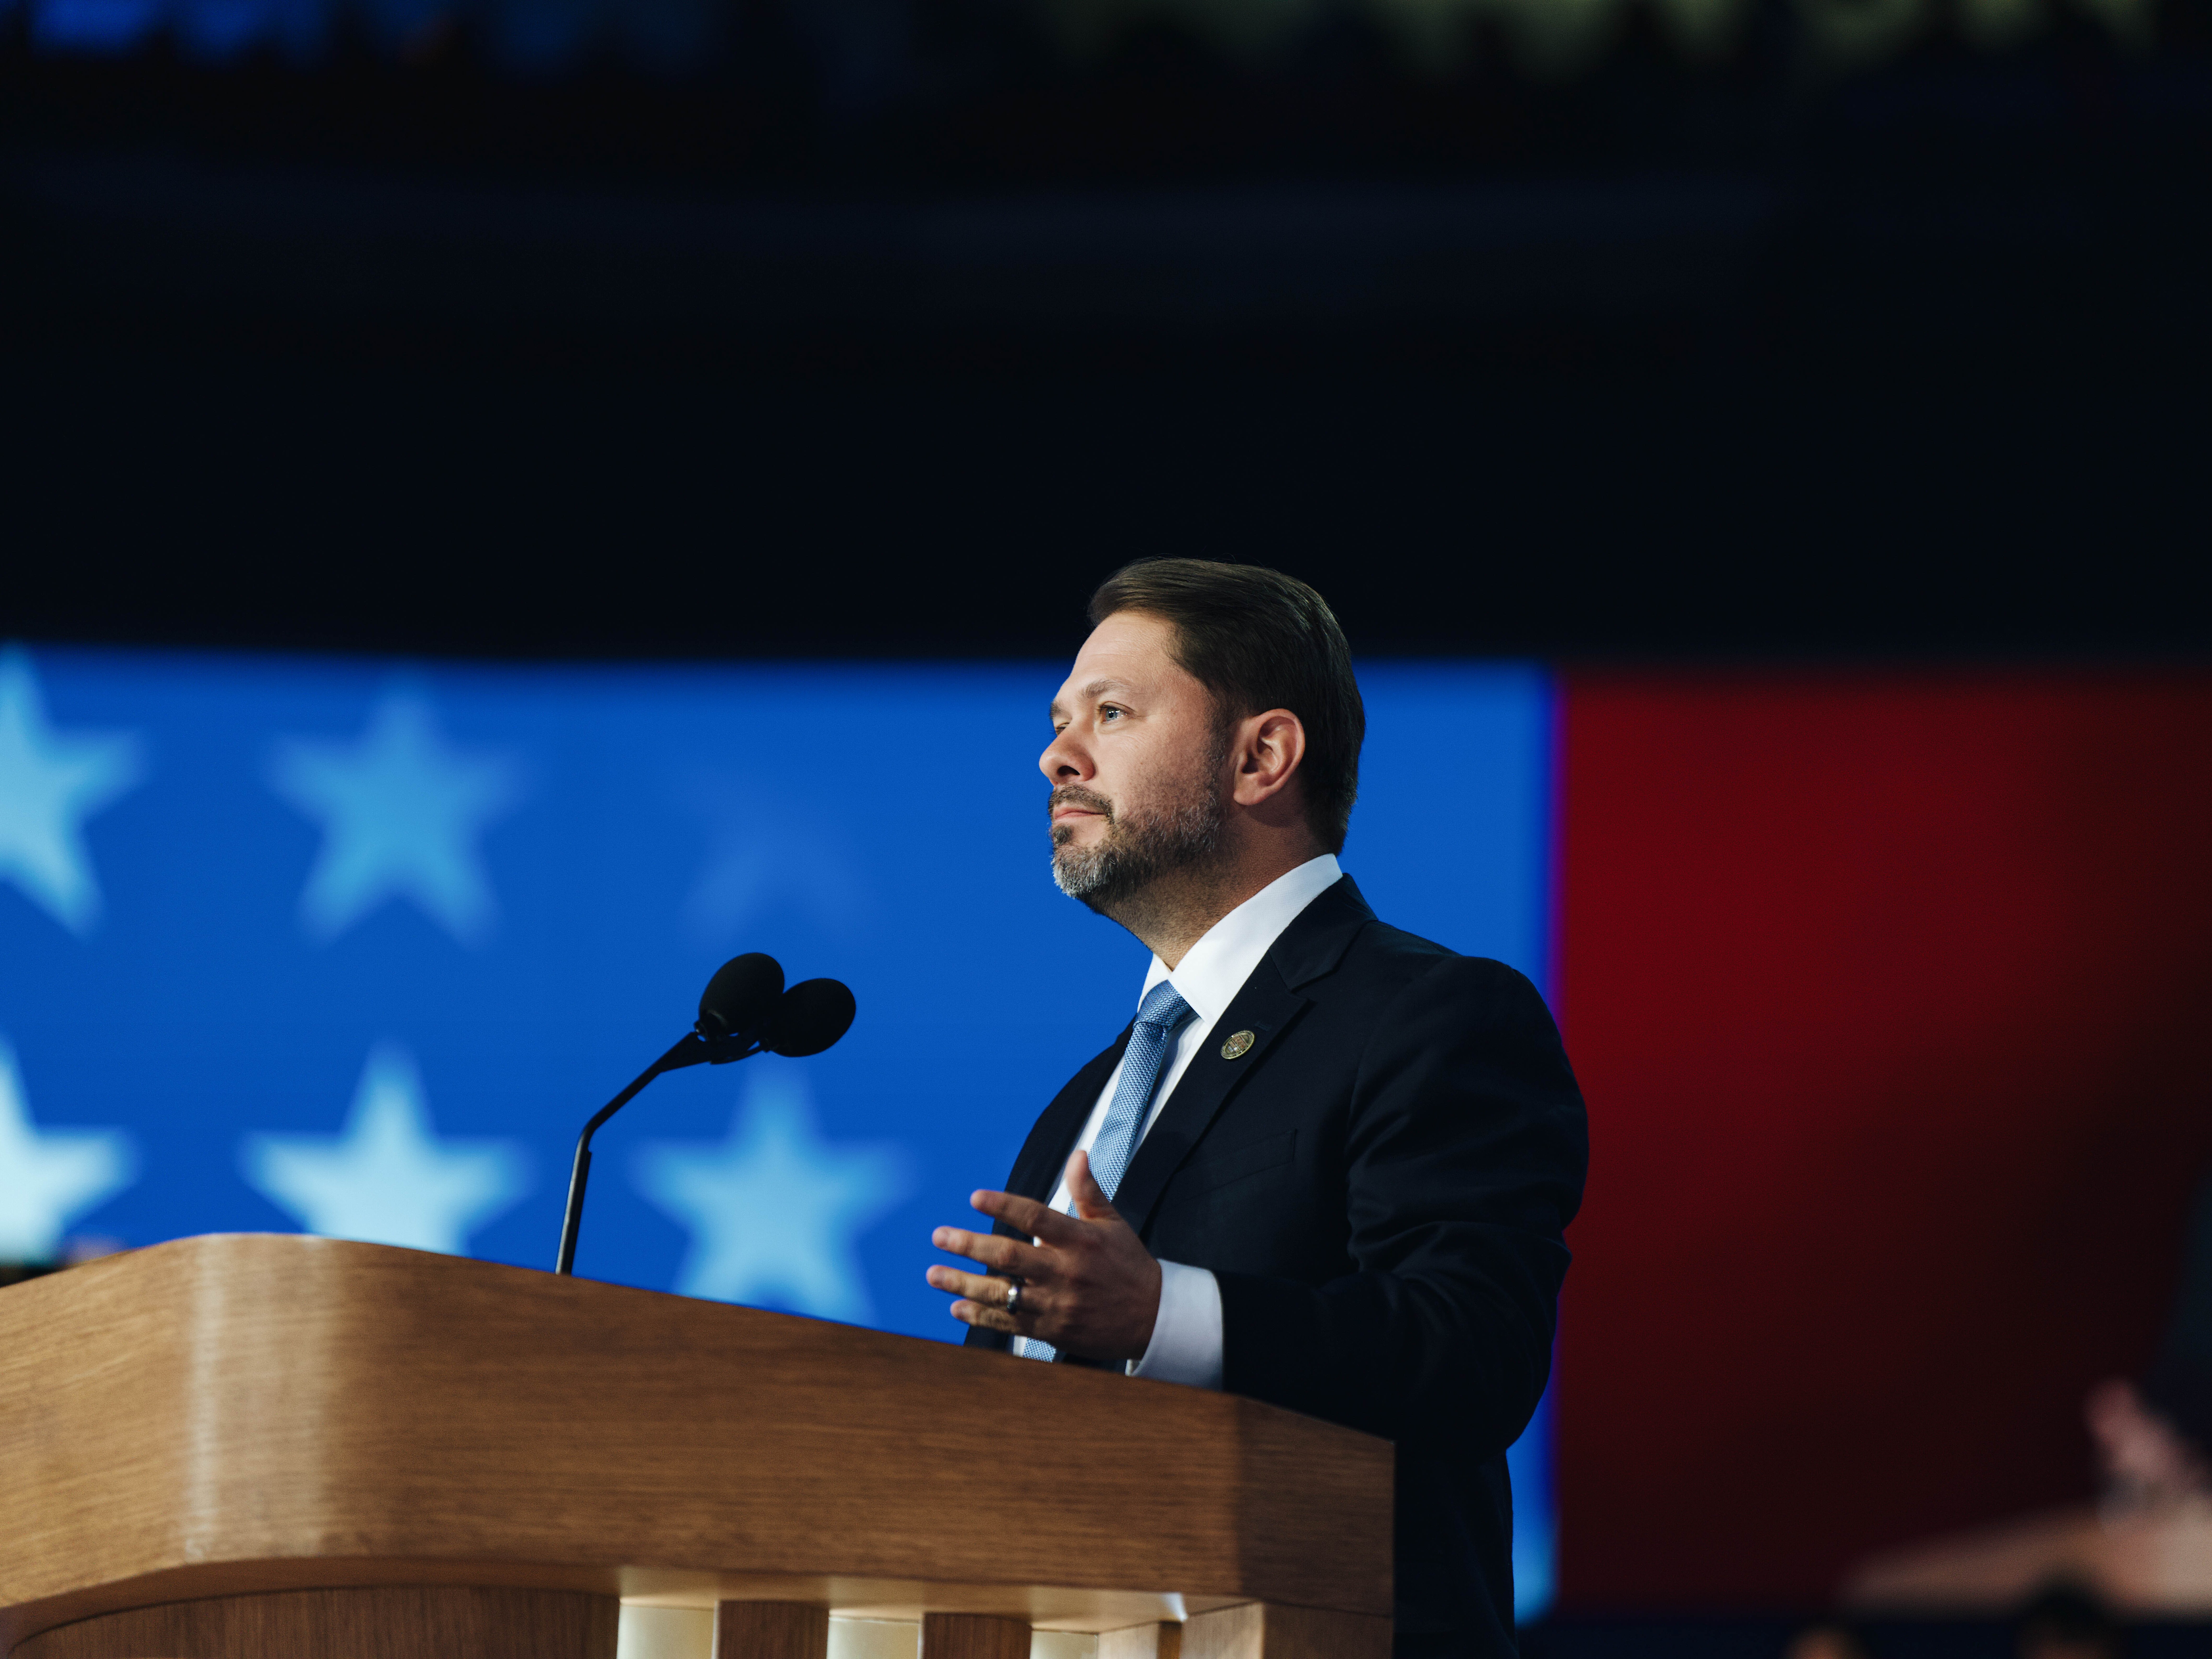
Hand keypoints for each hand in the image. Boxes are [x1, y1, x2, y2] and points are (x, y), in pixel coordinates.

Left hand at [927, 1150, 1162, 1362]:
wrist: (1152, 1318)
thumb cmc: (1129, 1264)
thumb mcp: (1113, 1223)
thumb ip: (1088, 1191)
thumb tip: (1077, 1154)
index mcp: (1080, 1241)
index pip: (1036, 1217)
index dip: (1003, 1206)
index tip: (974, 1197)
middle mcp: (1066, 1272)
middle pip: (1009, 1257)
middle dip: (969, 1245)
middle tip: (939, 1236)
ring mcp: (1056, 1304)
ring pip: (1002, 1293)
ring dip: (963, 1283)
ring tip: (933, 1273)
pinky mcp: (1052, 1330)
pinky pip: (1009, 1325)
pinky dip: (980, 1317)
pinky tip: (956, 1308)